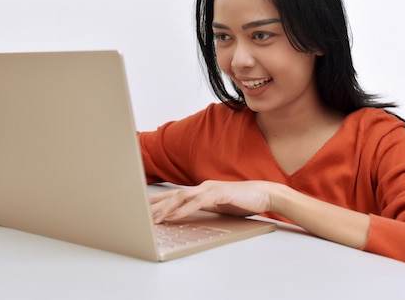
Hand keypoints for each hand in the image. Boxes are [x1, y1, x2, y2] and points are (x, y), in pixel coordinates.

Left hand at [149, 180, 273, 223]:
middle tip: (140, 214)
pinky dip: (185, 209)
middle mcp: (202, 187)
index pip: (175, 195)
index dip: (158, 201)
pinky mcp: (220, 193)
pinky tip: (176, 215)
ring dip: (167, 208)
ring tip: (154, 219)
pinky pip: (198, 202)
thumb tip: (188, 216)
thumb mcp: (219, 206)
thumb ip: (203, 208)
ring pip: (182, 197)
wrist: (264, 194)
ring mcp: (210, 188)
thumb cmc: (243, 201)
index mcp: (201, 190)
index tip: (143, 208)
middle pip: (173, 195)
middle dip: (156, 205)